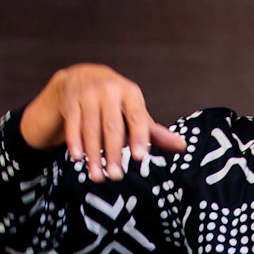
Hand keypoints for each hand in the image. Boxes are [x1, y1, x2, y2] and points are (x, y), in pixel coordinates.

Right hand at [19, 64, 186, 180]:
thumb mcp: (135, 111)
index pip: (137, 117)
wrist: (84, 76)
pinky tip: (78, 158)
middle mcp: (110, 91)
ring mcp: (88, 95)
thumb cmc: (116, 101)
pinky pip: (73, 125)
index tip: (140, 158)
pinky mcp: (71, 101)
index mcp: (131, 93)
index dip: (139, 137)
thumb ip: (154, 132)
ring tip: (98, 176)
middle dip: (114, 153)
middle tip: (117, 177)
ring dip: (93, 155)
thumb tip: (182, 146)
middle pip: (112, 127)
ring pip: (91, 129)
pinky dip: (75, 142)